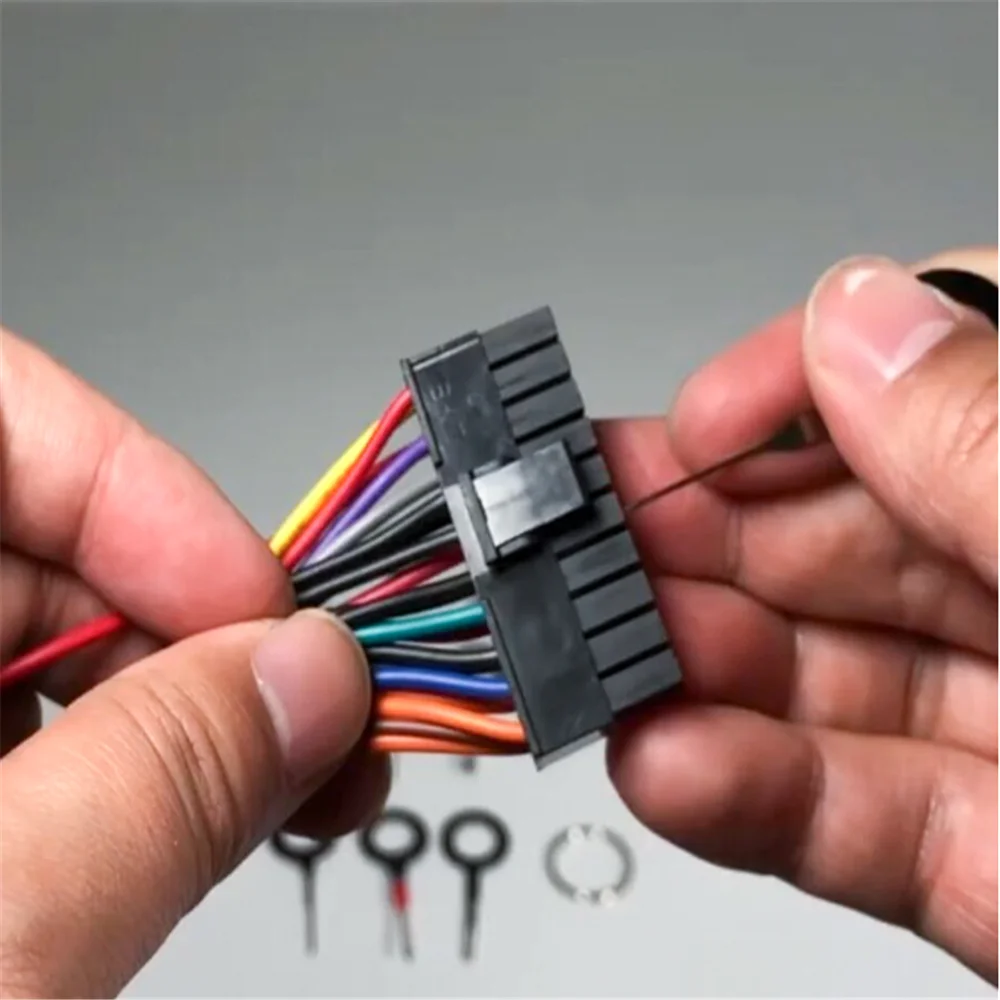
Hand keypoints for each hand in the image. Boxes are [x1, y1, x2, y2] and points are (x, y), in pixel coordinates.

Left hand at [0, 331, 388, 997]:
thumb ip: (154, 793)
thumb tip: (311, 681)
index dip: (130, 484)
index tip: (261, 601)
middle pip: (14, 537)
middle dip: (184, 623)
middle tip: (303, 716)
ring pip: (29, 640)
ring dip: (164, 708)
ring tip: (258, 792)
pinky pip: (15, 728)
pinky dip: (113, 768)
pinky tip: (167, 827)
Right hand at [600, 248, 996, 982]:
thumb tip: (853, 322)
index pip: (947, 369)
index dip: (804, 382)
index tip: (699, 420)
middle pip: (857, 532)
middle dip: (708, 541)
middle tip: (589, 554)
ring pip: (833, 676)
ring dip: (702, 674)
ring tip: (603, 669)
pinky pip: (858, 815)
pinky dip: (752, 796)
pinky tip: (672, 766)